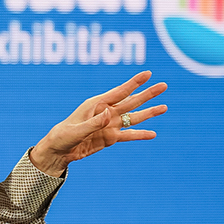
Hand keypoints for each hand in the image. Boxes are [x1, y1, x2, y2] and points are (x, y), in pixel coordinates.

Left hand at [29, 71, 167, 176]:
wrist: (58, 150)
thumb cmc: (63, 136)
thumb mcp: (77, 130)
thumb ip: (94, 123)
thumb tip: (109, 114)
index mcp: (96, 105)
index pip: (119, 92)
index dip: (134, 83)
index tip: (148, 73)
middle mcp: (106, 112)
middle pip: (131, 102)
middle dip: (147, 94)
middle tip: (164, 85)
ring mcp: (109, 125)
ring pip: (133, 117)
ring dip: (149, 113)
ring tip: (164, 107)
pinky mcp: (110, 138)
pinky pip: (128, 136)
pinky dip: (140, 135)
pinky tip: (153, 134)